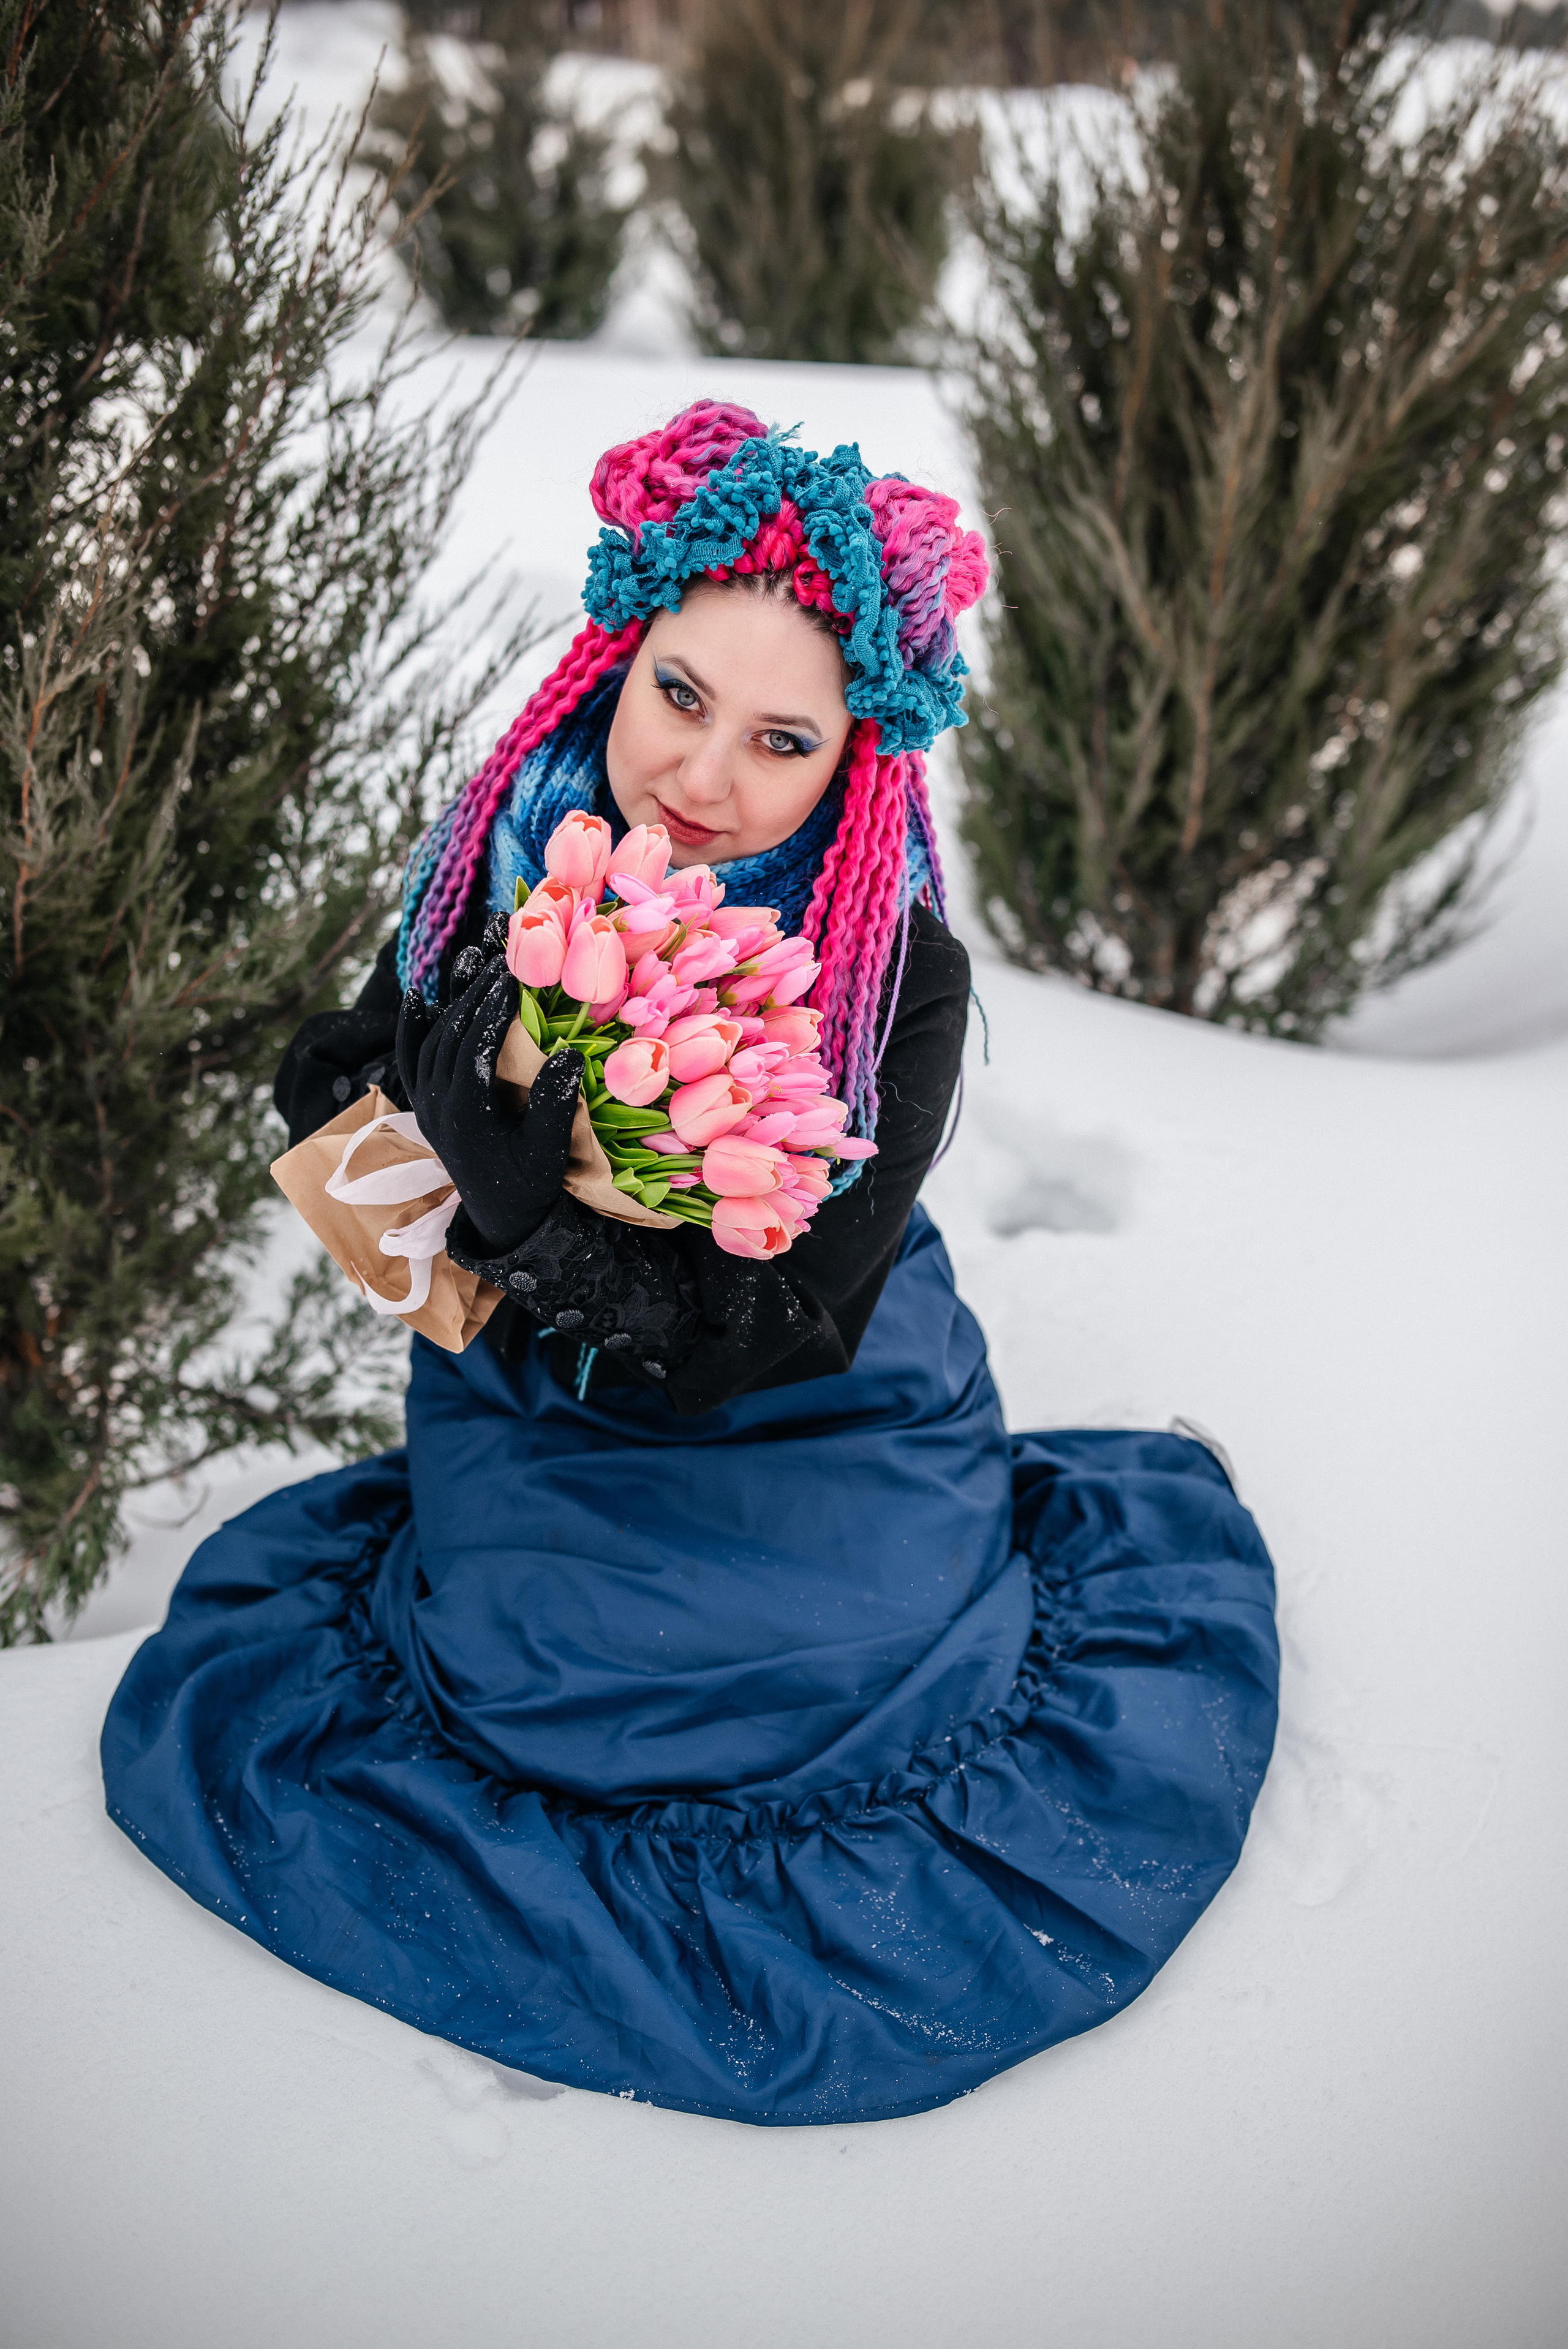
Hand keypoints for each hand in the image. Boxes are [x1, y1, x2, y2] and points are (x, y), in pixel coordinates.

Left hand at [396, 954, 582, 1255]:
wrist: (502, 1218)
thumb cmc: (531, 1184)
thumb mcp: (548, 1151)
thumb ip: (553, 1106)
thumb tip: (567, 1054)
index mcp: (464, 1116)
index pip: (473, 1048)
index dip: (492, 1008)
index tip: (513, 972)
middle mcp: (435, 1105)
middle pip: (450, 1034)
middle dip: (475, 990)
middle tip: (502, 953)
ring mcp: (424, 1103)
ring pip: (431, 1039)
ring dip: (451, 998)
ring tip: (474, 958)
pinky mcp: (423, 1103)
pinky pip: (410, 1059)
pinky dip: (411, 1028)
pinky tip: (416, 998)